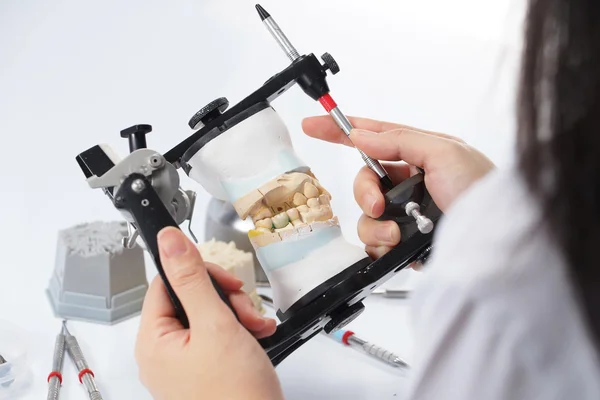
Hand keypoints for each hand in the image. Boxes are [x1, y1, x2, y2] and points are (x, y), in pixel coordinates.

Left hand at [135, 227, 283, 399]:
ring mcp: (185, 363)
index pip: (166, 283)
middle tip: (244, 309)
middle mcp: (164, 352)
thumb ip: (192, 278)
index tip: (224, 280)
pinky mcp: (205, 370)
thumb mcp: (215, 325)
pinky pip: (217, 336)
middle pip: (190, 299)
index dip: (198, 274)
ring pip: (208, 316)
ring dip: (237, 314)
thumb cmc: (234, 395)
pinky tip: (257, 336)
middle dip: (224, 298)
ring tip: (256, 327)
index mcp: (154, 340)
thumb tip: (168, 241)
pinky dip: (239, 331)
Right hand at [302, 116, 493, 258]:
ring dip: (375, 224)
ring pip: (366, 214)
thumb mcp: (445, 152)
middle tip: (379, 204)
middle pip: (365, 180)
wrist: (499, 244)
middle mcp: (411, 183)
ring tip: (396, 234)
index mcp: (420, 155)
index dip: (341, 130)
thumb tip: (362, 135)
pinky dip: (379, 246)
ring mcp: (407, 214)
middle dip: (365, 192)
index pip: (373, 137)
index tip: (314, 124)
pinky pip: (374, 242)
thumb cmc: (483, 192)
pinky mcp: (405, 243)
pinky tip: (397, 247)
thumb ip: (399, 140)